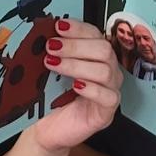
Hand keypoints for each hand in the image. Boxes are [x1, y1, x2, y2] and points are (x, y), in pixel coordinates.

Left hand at [32, 20, 121, 153]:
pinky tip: (75, 85)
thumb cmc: (51, 98)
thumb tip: (45, 34)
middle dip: (75, 46)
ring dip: (77, 64)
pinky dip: (91, 88)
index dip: (78, 28)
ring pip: (105, 70)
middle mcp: (108, 71)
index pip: (95, 34)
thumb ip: (54, 53)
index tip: (58, 26)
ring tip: (54, 64)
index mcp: (96, 56)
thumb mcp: (51, 71)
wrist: (47, 129)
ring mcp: (110, 91)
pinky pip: (108, 96)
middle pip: (104, 49)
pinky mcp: (107, 112)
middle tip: (52, 47)